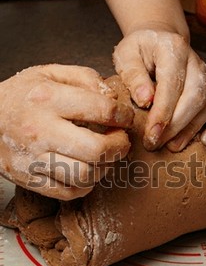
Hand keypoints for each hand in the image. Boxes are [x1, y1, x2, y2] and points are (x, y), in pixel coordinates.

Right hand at [0, 64, 133, 199]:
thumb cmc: (21, 96)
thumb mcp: (50, 73)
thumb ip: (85, 78)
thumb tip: (113, 98)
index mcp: (47, 98)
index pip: (101, 110)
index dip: (123, 116)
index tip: (125, 118)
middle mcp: (40, 130)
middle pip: (96, 149)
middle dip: (119, 147)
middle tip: (122, 142)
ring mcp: (33, 159)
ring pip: (84, 175)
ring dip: (104, 168)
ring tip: (105, 157)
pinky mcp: (30, 180)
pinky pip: (68, 192)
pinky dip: (85, 185)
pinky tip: (87, 171)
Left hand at [113, 29, 205, 151]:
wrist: (159, 41)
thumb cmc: (140, 51)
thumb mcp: (126, 56)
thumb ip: (133, 76)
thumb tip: (145, 99)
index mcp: (173, 49)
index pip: (172, 84)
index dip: (163, 113)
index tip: (151, 135)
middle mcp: (195, 62)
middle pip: (195, 97)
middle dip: (176, 126)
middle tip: (157, 144)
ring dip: (193, 129)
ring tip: (174, 146)